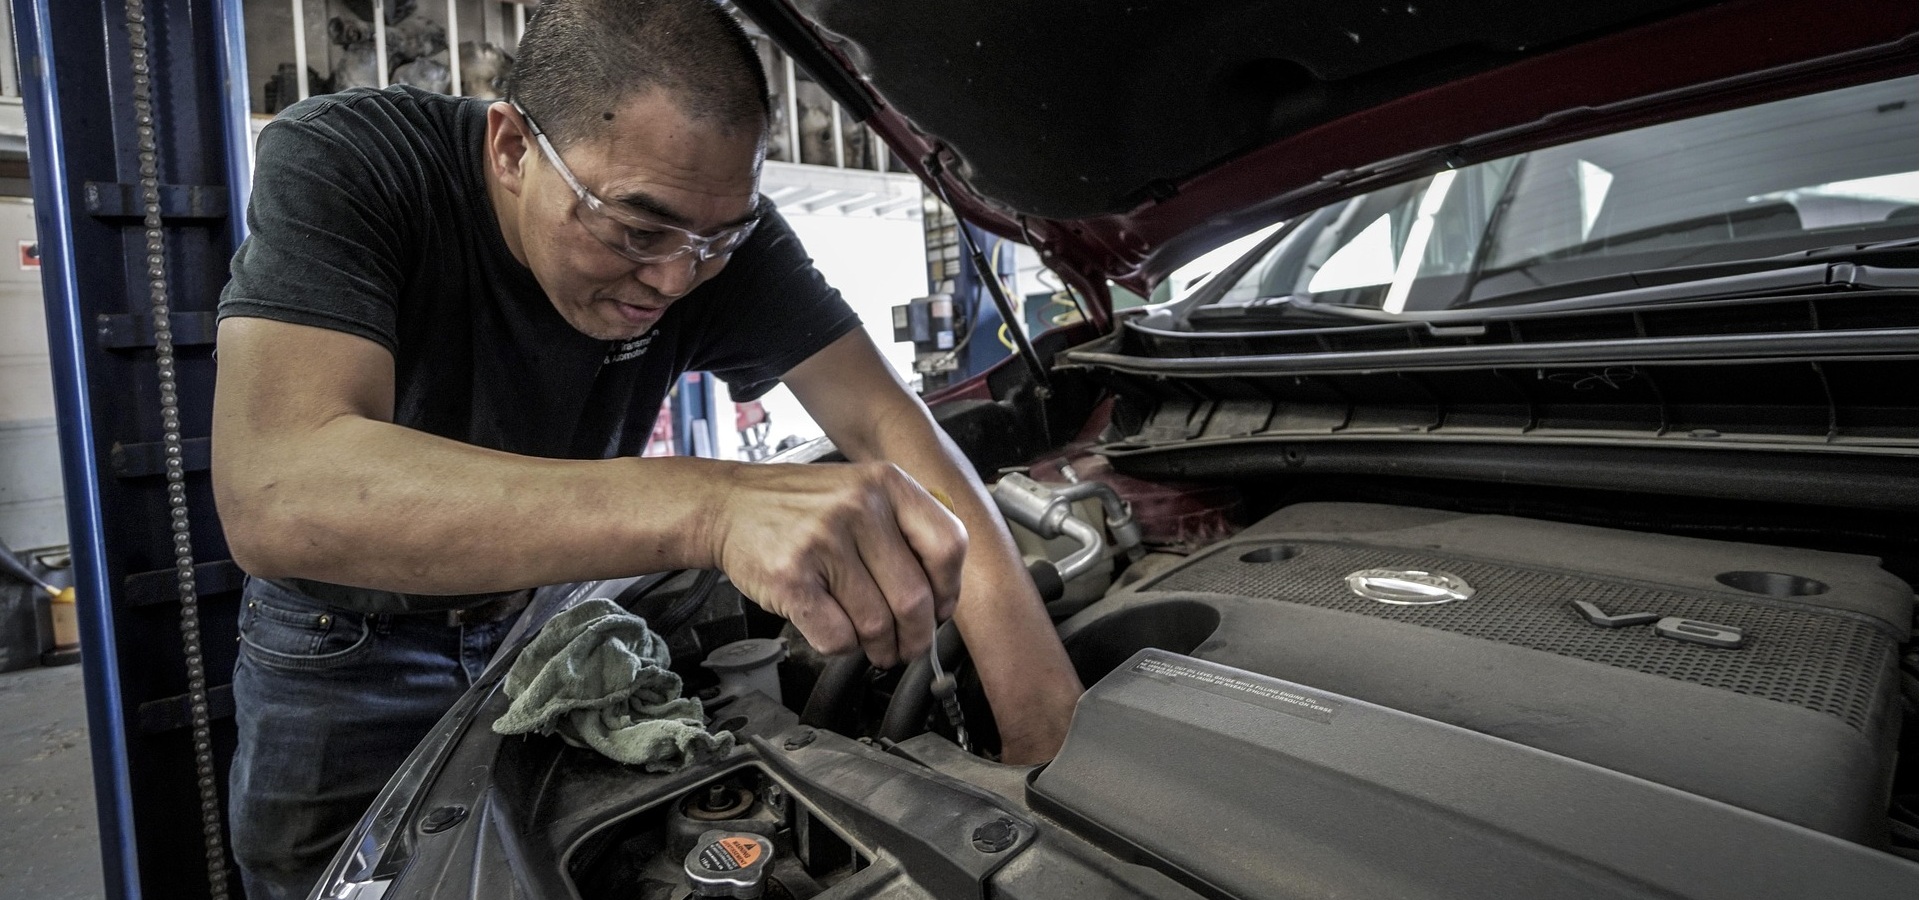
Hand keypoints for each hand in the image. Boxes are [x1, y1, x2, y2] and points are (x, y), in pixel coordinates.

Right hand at [711, 461, 965, 667]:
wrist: (728, 505)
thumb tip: (941, 597)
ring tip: (872, 645)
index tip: (939, 610)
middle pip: (914, 598)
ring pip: (876, 624)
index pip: (948, 546)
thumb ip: (905, 529)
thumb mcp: (861, 492)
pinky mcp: (791, 577)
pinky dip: (841, 647)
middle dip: (914, 638)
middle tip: (906, 647)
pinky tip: (835, 632)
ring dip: (878, 648)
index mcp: (886, 484)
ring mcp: (822, 541)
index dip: (949, 591)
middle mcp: (858, 507)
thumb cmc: (800, 508)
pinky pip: (837, 636)